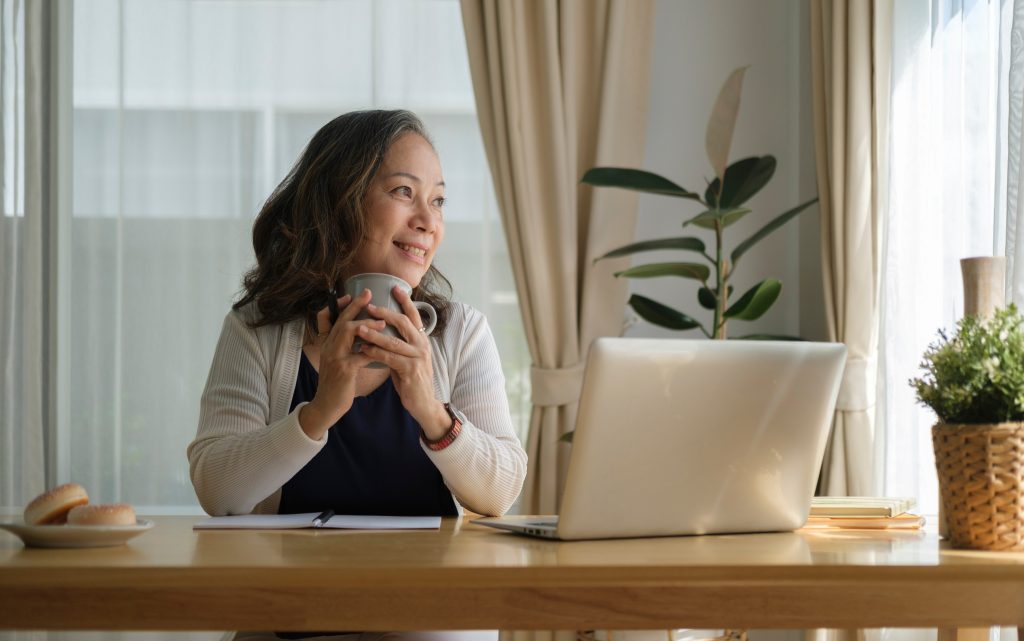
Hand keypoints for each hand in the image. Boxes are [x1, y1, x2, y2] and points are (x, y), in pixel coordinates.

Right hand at [299, 289, 383, 439]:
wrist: (327, 406)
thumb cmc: (337, 383)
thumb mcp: (338, 361)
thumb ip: (346, 346)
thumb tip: (361, 332)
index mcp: (327, 343)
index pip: (326, 317)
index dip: (338, 305)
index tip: (351, 295)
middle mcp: (328, 347)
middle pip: (341, 319)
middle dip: (355, 305)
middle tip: (369, 294)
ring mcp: (335, 357)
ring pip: (348, 331)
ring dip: (367, 324)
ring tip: (382, 322)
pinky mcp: (344, 370)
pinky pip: (361, 354)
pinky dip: (374, 350)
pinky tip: (386, 349)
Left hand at [358, 286, 449, 437]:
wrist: (424, 403)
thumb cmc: (412, 379)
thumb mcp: (408, 357)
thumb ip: (399, 344)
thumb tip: (382, 331)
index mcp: (422, 339)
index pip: (414, 316)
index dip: (405, 301)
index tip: (394, 288)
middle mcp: (422, 345)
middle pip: (403, 323)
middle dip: (385, 313)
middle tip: (369, 306)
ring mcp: (418, 358)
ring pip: (393, 341)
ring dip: (374, 333)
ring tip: (359, 327)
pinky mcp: (411, 371)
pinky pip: (389, 358)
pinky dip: (375, 353)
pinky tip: (363, 349)